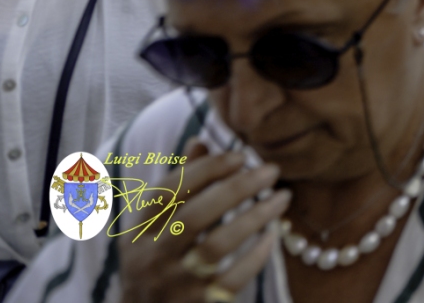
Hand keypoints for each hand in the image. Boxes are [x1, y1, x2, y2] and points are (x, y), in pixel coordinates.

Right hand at [119, 142, 290, 302]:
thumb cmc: (157, 261)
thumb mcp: (154, 226)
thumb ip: (179, 184)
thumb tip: (201, 140)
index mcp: (140, 231)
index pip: (167, 193)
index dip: (203, 170)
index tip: (240, 156)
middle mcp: (152, 257)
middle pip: (196, 216)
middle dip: (237, 188)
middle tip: (271, 170)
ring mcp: (175, 282)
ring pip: (217, 245)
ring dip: (255, 217)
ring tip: (283, 197)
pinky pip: (233, 278)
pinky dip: (257, 255)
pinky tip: (274, 235)